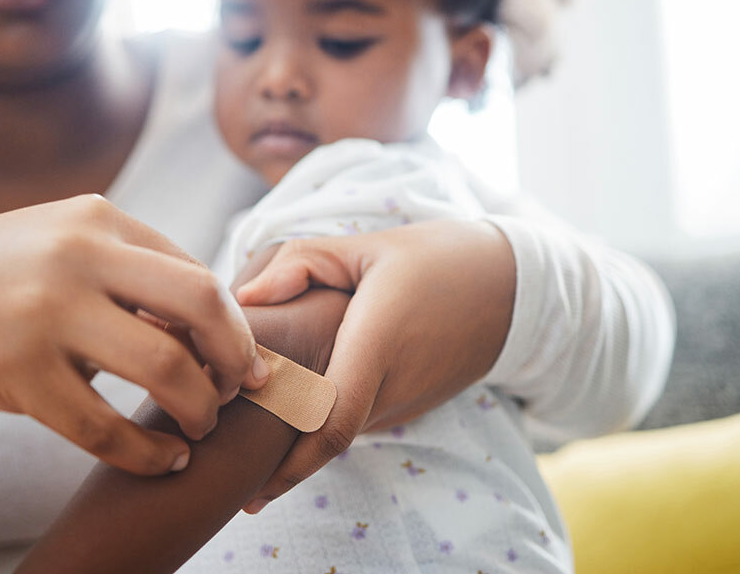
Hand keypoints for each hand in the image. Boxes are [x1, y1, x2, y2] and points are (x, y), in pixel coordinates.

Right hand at [0, 195, 268, 475]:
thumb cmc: (0, 276)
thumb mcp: (66, 245)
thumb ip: (133, 273)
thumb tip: (213, 331)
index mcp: (99, 219)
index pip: (198, 274)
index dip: (234, 326)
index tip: (244, 362)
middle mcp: (78, 254)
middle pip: (200, 303)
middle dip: (236, 357)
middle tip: (238, 391)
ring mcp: (47, 312)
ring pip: (164, 366)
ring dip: (200, 408)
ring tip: (199, 426)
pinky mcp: (18, 373)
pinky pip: (106, 428)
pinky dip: (148, 453)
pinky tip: (164, 461)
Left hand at [235, 220, 515, 512]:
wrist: (511, 285)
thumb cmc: (435, 259)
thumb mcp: (367, 247)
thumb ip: (301, 264)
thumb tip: (245, 297)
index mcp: (376, 345)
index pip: (330, 424)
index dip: (290, 466)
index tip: (252, 492)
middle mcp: (392, 387)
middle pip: (324, 438)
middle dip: (277, 455)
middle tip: (228, 456)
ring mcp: (405, 403)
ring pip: (340, 431)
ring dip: (300, 437)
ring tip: (253, 424)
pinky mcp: (412, 406)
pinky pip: (359, 419)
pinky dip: (326, 420)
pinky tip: (300, 401)